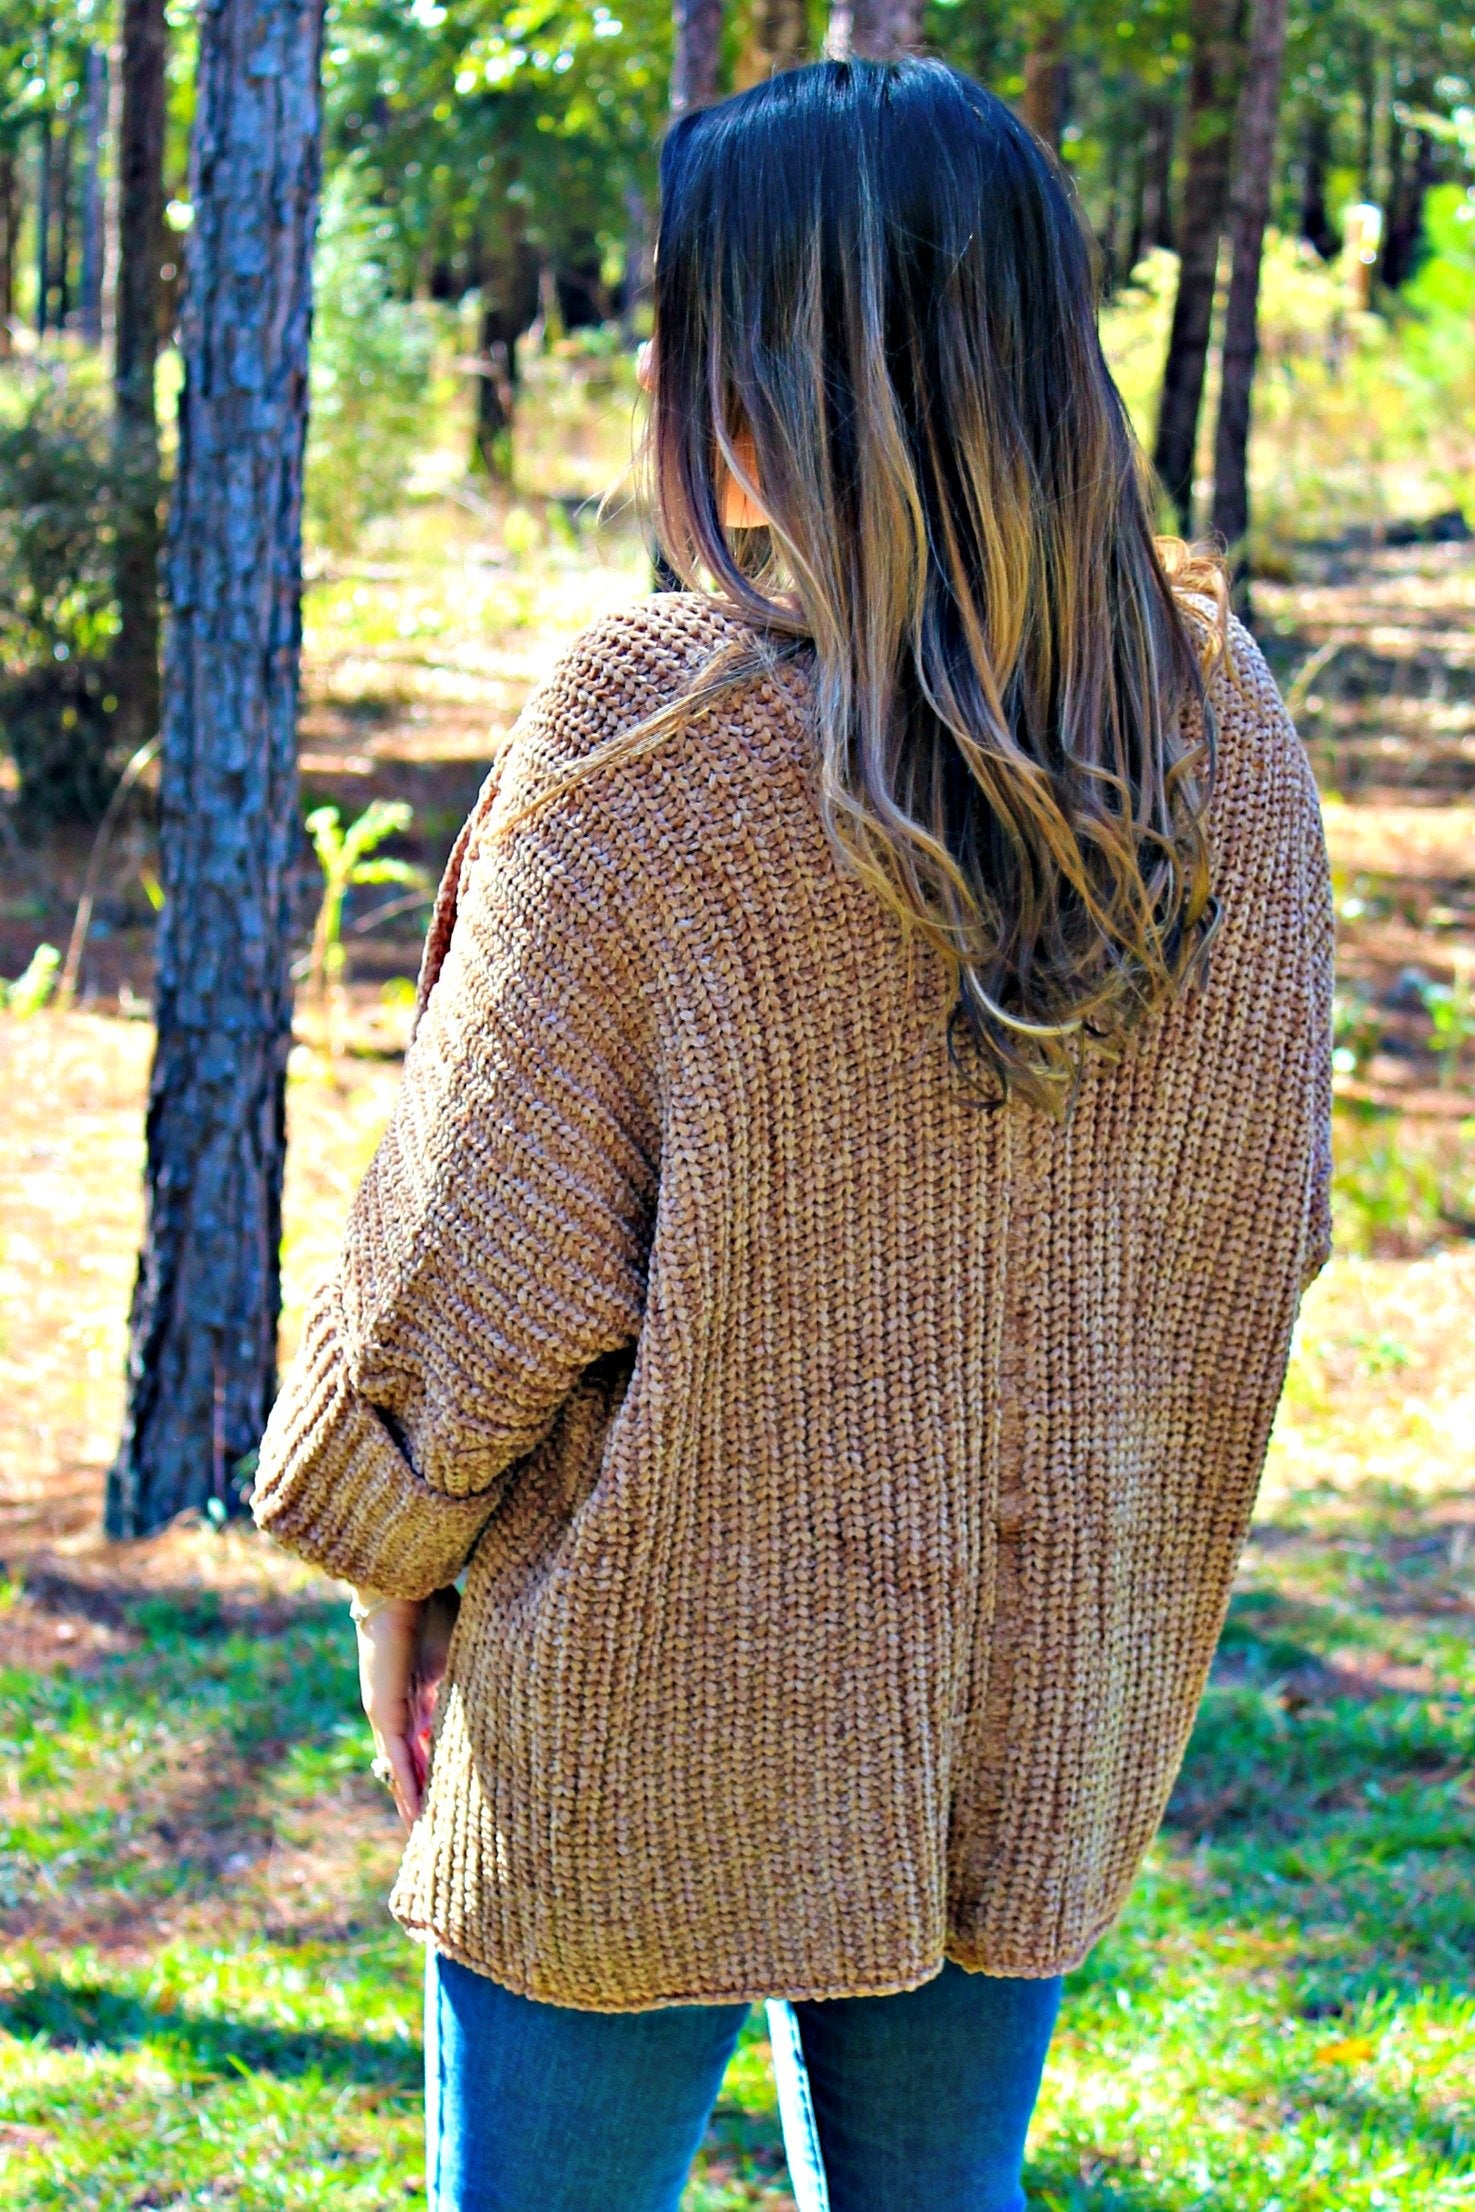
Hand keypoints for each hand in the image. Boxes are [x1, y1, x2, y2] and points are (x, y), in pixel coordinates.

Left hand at [354, 1586, 460, 1830]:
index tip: (453, 1798)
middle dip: (423, 1796)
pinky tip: (414, 1813)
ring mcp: (391, 1714)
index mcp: (420, 1695)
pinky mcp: (384, 1712)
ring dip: (411, 1802)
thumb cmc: (431, 1607)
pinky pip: (398, 1757)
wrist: (401, 1588)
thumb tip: (503, 1702)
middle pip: (412, 1763)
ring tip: (422, 1836)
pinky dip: (407, 1786)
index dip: (439, 1772)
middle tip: (434, 1834)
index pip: (430, 1744)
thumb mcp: (459, 1653)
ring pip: (402, 1768)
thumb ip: (469, 1680)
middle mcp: (402, 1710)